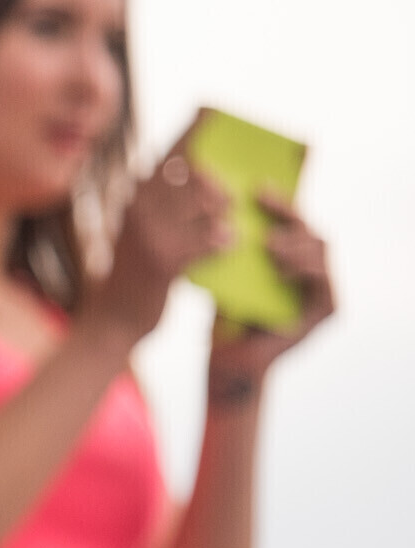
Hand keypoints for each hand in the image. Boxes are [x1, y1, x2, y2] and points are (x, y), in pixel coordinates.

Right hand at [80, 127, 232, 345]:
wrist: (113, 319)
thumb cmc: (135, 273)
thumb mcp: (140, 232)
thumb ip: (162, 205)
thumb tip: (202, 176)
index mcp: (134, 199)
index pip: (169, 155)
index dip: (192, 132)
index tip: (211, 111)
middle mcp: (140, 210)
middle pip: (193, 176)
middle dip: (217, 183)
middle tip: (228, 197)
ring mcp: (152, 235)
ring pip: (205, 205)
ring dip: (223, 212)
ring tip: (226, 221)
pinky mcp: (167, 261)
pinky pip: (209, 240)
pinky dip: (223, 240)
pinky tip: (227, 244)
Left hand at [204, 189, 336, 402]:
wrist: (230, 358)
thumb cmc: (224, 315)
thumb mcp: (227, 274)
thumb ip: (233, 245)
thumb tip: (219, 202)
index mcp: (290, 256)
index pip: (292, 220)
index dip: (280, 202)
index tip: (258, 189)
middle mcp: (311, 268)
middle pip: (310, 230)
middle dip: (289, 217)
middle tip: (264, 211)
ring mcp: (323, 287)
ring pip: (320, 249)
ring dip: (295, 244)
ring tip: (269, 246)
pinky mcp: (329, 308)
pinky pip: (323, 279)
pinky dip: (303, 270)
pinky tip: (280, 270)